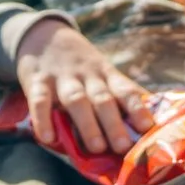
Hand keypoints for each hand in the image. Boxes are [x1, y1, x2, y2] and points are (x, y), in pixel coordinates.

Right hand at [13, 18, 152, 155]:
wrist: (45, 37)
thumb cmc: (82, 67)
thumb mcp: (103, 73)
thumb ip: (118, 95)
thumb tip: (147, 126)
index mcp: (107, 74)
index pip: (126, 90)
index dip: (137, 108)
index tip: (147, 127)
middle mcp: (88, 75)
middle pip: (103, 98)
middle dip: (114, 123)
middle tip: (123, 146)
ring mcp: (62, 78)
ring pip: (76, 100)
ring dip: (88, 124)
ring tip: (97, 147)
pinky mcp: (37, 81)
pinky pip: (40, 100)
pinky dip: (43, 119)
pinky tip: (49, 138)